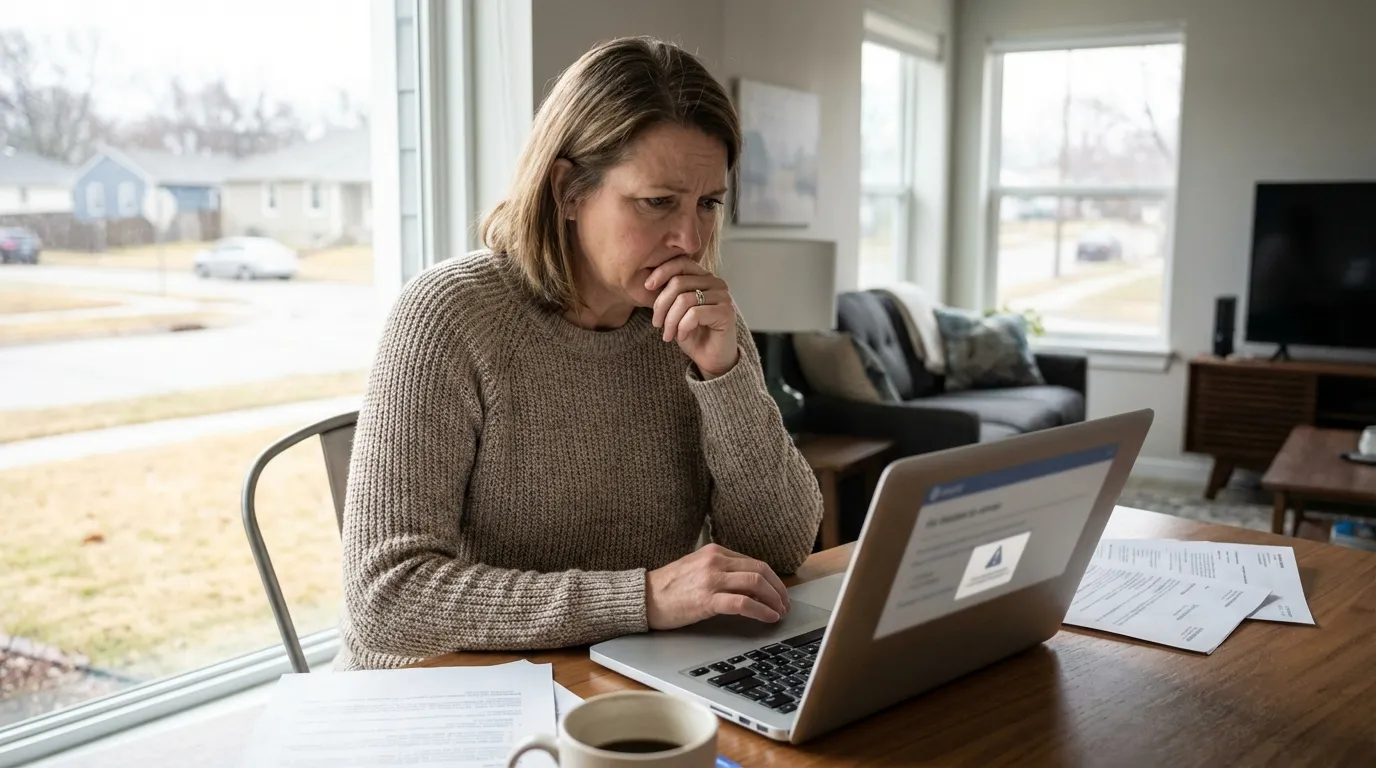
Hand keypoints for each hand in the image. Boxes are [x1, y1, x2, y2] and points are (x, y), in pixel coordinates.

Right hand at [645, 544, 791, 629]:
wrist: (644, 597)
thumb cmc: (669, 587)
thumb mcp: (698, 568)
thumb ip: (722, 570)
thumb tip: (750, 585)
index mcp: (715, 552)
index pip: (754, 563)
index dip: (772, 580)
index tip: (779, 593)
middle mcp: (716, 561)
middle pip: (761, 571)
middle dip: (778, 589)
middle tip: (785, 604)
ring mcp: (711, 579)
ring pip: (756, 583)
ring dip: (774, 600)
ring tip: (779, 612)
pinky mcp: (706, 599)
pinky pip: (743, 603)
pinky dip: (761, 610)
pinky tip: (767, 617)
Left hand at [646, 256, 739, 378]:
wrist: (711, 359)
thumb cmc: (693, 334)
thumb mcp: (675, 310)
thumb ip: (669, 293)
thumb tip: (649, 282)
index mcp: (704, 277)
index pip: (681, 262)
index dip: (661, 272)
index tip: (647, 287)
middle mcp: (716, 283)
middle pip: (678, 282)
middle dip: (661, 305)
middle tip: (656, 323)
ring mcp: (723, 297)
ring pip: (684, 300)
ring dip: (670, 320)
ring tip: (667, 334)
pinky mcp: (726, 312)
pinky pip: (694, 314)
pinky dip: (682, 328)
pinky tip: (681, 337)